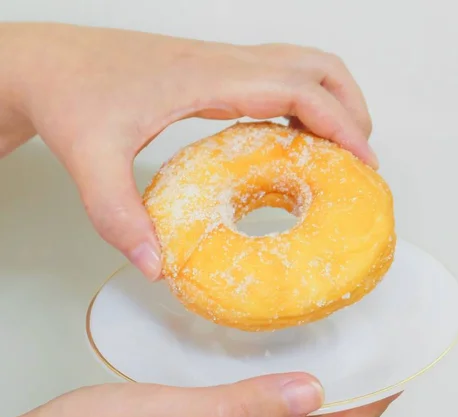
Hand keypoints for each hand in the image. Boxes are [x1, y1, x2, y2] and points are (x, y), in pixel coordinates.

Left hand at [0, 22, 375, 280]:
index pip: (298, 89)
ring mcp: (219, 65)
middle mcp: (222, 64)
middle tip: (359, 157)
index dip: (341, 124)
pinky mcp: (212, 74)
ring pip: (300, 64)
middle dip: (352, 107)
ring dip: (331, 100)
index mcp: (208, 78)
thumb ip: (119, 215)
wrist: (44, 61)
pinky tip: (288, 141)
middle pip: (316, 66)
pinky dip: (300, 104)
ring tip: (336, 149)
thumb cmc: (70, 94)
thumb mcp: (92, 159)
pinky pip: (275, 79)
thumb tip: (155, 266)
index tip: (365, 161)